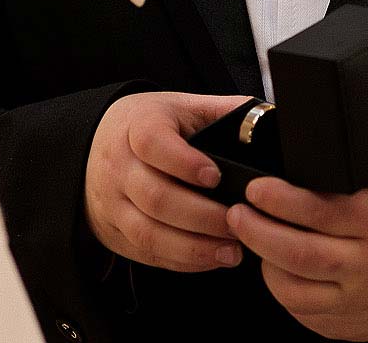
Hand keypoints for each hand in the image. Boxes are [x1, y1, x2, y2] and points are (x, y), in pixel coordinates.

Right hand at [84, 92, 251, 272]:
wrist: (96, 143)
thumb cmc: (150, 125)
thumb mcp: (181, 107)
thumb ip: (223, 111)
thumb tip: (271, 117)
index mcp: (136, 126)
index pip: (153, 143)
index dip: (184, 162)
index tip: (216, 176)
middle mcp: (118, 166)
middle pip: (156, 198)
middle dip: (203, 216)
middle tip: (238, 222)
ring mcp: (113, 203)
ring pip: (149, 233)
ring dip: (194, 247)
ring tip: (232, 250)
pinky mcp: (115, 232)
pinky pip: (147, 253)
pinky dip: (182, 261)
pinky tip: (211, 257)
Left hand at [228, 163, 367, 340]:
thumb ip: (360, 155)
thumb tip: (317, 127)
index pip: (323, 212)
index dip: (282, 201)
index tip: (256, 189)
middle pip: (302, 254)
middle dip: (258, 232)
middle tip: (236, 212)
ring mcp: (355, 298)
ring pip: (295, 287)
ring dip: (263, 259)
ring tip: (249, 234)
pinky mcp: (342, 322)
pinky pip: (299, 309)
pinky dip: (277, 286)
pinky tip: (272, 263)